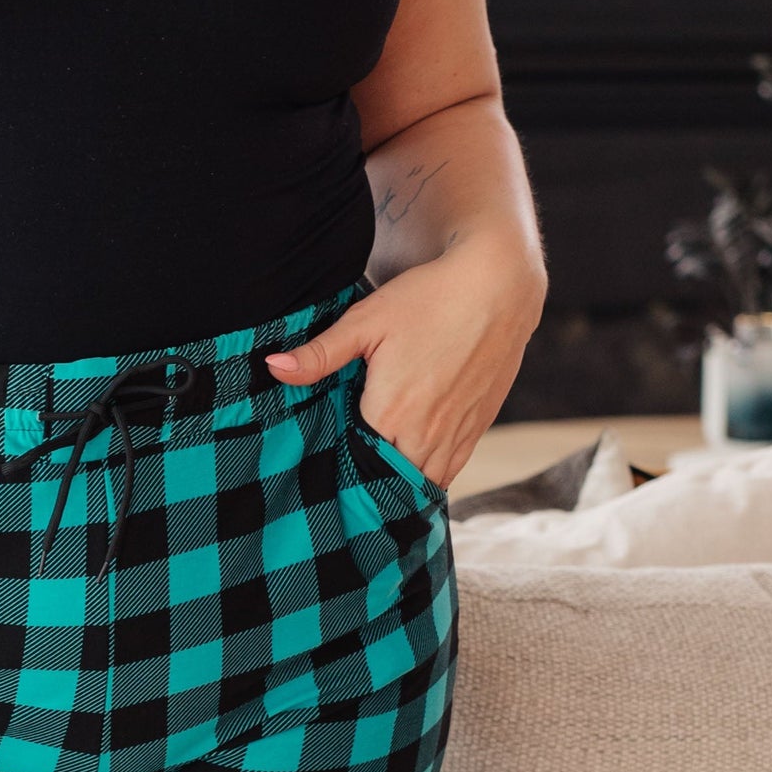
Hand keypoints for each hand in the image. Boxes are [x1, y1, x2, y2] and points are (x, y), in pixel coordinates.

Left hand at [263, 240, 544, 492]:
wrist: (498, 287)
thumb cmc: (428, 299)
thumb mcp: (365, 321)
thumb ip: (319, 354)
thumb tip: (272, 368)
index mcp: (390, 414)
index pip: (353, 463)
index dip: (338, 469)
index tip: (323, 467)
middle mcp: (425, 434)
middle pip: (388, 481)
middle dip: (368, 483)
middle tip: (346, 478)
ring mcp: (456, 434)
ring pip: (423, 482)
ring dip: (401, 484)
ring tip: (378, 482)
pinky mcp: (478, 427)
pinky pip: (450, 471)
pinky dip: (430, 476)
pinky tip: (413, 468)